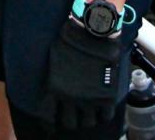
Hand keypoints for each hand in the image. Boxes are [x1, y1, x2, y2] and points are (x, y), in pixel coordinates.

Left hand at [38, 17, 121, 131]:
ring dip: (88, 119)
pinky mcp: (106, 97)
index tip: (52, 123)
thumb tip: (53, 86)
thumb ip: (55, 76)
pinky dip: (103, 115)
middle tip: (74, 115)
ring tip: (89, 112)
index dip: (51, 121)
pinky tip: (102, 109)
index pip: (49, 115)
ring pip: (88, 123)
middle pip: (70, 124)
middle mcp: (71, 98)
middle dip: (71, 120)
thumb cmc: (71, 38)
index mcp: (55, 88)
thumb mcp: (55, 57)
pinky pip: (105, 117)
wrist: (92, 31)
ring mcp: (89, 99)